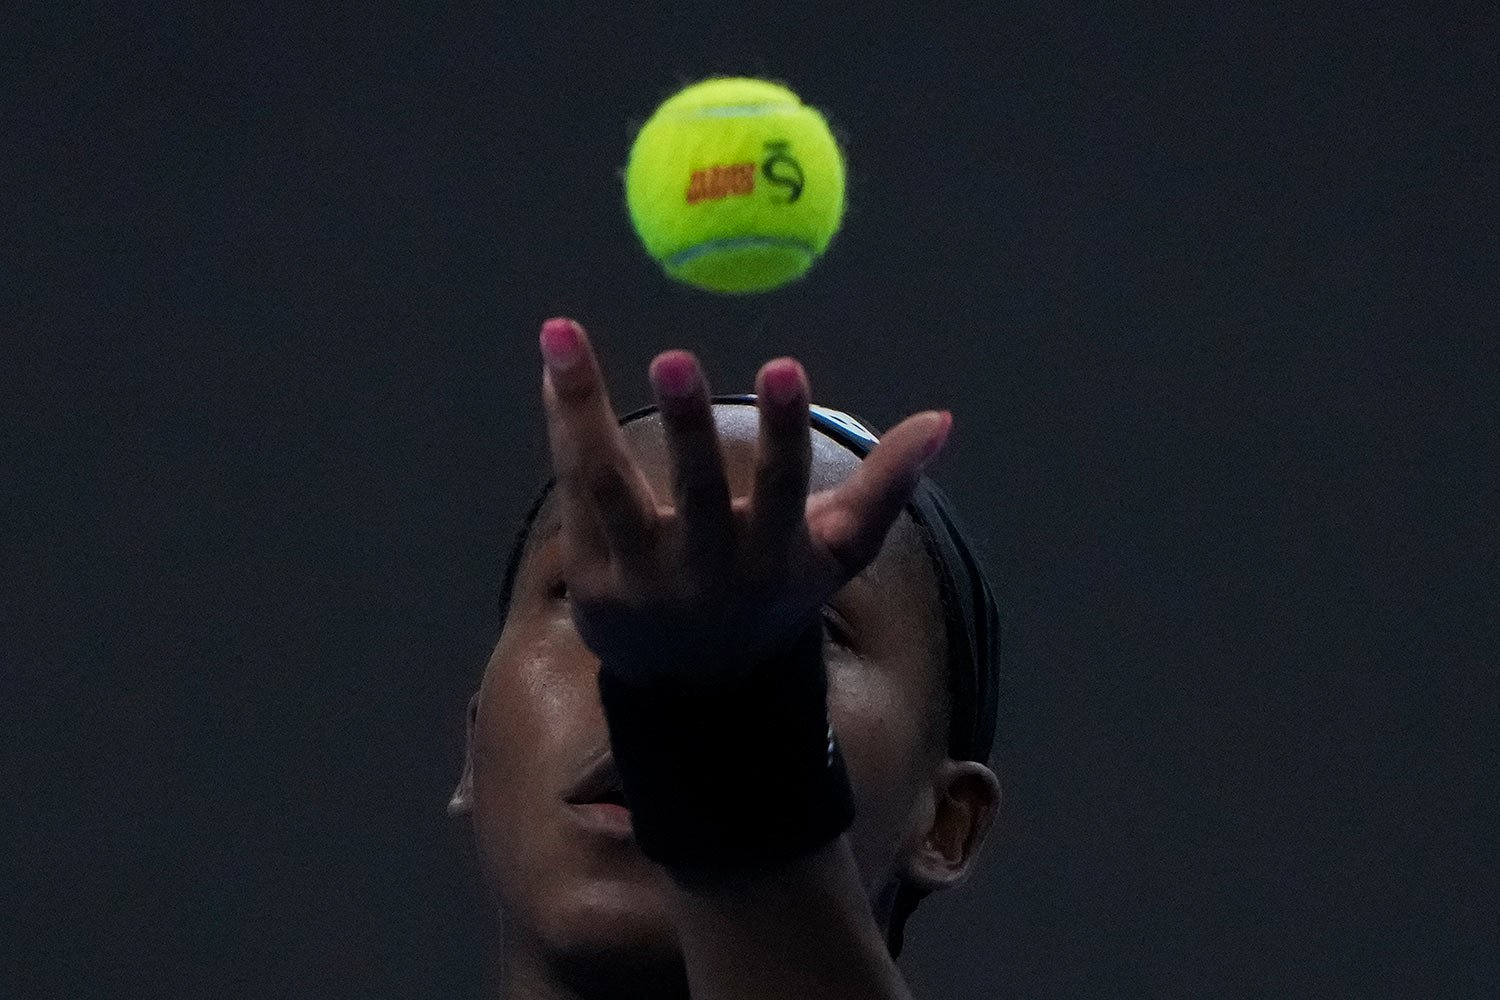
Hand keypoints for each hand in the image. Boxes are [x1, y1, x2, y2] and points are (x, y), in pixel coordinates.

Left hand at [538, 317, 951, 686]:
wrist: (698, 689)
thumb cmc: (776, 591)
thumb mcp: (837, 550)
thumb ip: (887, 484)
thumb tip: (942, 418)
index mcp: (773, 557)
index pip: (784, 489)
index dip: (784, 428)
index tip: (784, 366)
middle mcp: (707, 572)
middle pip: (695, 494)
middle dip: (688, 425)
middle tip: (673, 357)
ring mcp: (642, 578)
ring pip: (607, 486)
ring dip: (584, 408)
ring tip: (562, 334)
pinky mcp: (590, 578)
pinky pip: (573, 488)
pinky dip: (562, 422)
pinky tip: (554, 361)